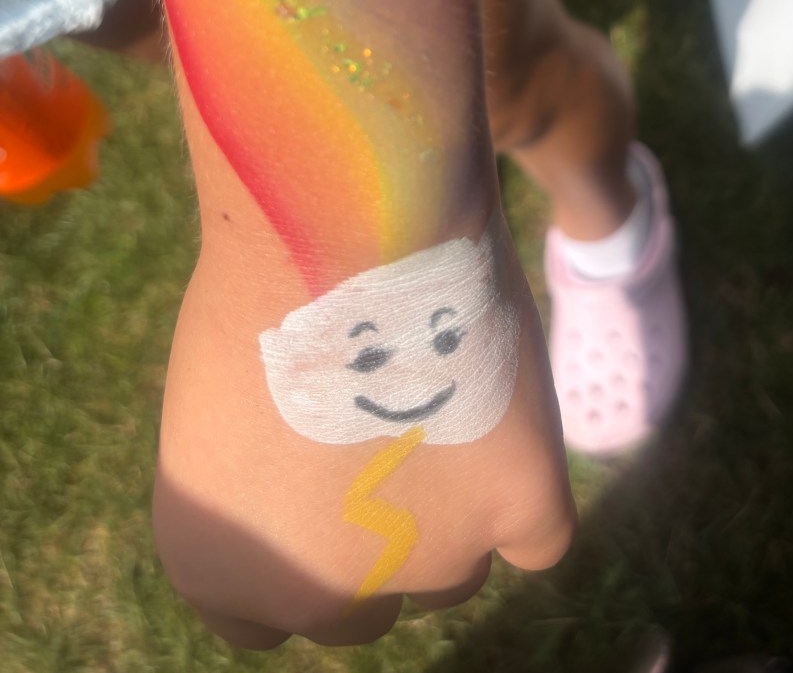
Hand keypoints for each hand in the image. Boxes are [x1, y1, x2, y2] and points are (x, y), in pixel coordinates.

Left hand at [152, 107, 574, 647]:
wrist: (341, 217)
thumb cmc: (267, 276)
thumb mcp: (223, 397)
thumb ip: (267, 476)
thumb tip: (327, 490)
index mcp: (216, 565)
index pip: (270, 612)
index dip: (302, 544)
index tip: (321, 480)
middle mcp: (316, 596)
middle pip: (364, 604)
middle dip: (376, 537)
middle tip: (390, 434)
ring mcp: (425, 568)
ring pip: (453, 571)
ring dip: (452, 511)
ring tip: (440, 394)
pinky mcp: (518, 516)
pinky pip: (536, 541)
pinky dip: (524, 495)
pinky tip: (505, 427)